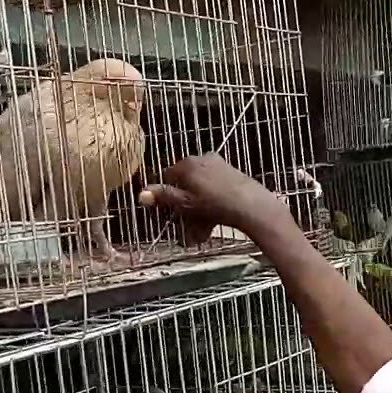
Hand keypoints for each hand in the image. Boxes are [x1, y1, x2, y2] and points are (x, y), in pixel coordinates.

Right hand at [139, 153, 287, 244]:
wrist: (250, 205)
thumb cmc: (214, 205)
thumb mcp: (185, 204)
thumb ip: (164, 197)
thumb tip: (141, 193)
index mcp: (187, 164)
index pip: (168, 177)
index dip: (167, 196)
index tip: (170, 213)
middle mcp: (202, 159)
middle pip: (187, 185)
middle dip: (186, 208)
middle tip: (187, 227)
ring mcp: (220, 166)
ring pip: (202, 191)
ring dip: (198, 212)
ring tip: (200, 232)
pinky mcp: (233, 175)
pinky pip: (216, 191)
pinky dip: (212, 206)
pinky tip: (213, 224)